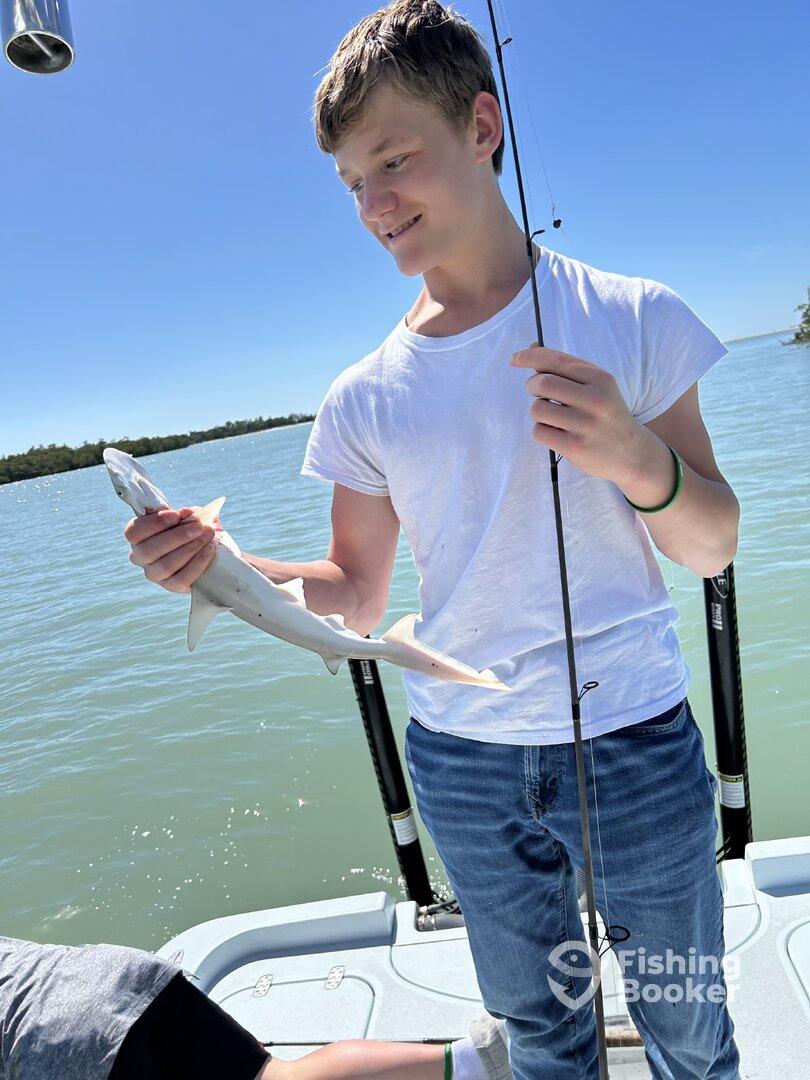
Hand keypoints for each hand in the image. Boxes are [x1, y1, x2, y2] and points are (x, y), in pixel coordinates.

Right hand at [124, 506, 216, 593]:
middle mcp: (140, 558)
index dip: (154, 523)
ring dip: (191, 548)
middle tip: (199, 527)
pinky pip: (181, 579)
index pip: (133, 532)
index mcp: (137, 537)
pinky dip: (198, 563)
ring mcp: (155, 574)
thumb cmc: (187, 529)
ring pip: (166, 565)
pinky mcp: (171, 586)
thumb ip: (184, 514)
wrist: (202, 549)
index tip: (177, 515)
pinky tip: (209, 550)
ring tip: (208, 536)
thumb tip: (187, 513)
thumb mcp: (184, 517)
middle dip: (178, 536)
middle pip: (150, 550)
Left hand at [510, 343, 643, 483]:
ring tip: (553, 417)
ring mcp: (586, 425)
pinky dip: (542, 431)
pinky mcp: (575, 447)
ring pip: (537, 409)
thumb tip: (531, 348)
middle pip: (542, 383)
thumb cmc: (606, 414)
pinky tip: (557, 433)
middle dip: (532, 386)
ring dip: (538, 411)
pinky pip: (540, 432)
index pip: (556, 361)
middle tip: (538, 393)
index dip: (530, 356)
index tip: (515, 359)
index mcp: (601, 379)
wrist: (631, 453)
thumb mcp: (596, 386)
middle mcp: (596, 400)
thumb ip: (566, 369)